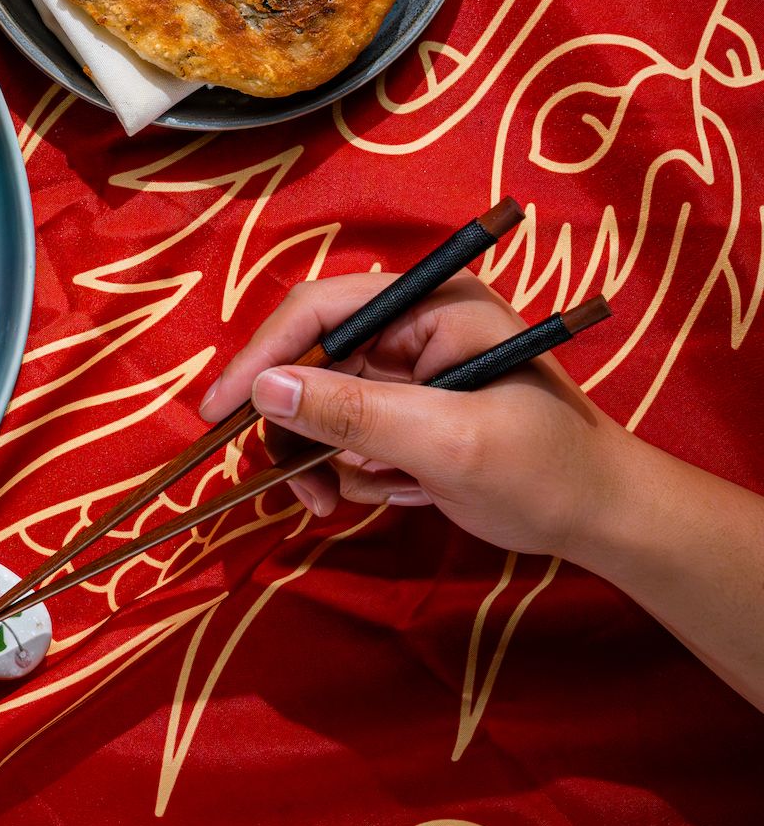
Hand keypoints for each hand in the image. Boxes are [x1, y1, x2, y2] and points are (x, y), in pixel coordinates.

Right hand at [197, 273, 628, 557]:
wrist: (604, 521)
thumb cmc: (546, 470)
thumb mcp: (449, 442)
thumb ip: (355, 413)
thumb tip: (264, 392)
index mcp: (431, 304)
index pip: (321, 310)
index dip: (263, 356)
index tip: (221, 410)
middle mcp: (412, 326)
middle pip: (308, 358)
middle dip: (296, 426)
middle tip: (297, 486)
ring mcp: (407, 369)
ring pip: (316, 402)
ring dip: (320, 458)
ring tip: (340, 503)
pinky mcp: (404, 410)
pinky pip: (341, 433)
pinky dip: (349, 471)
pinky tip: (394, 494)